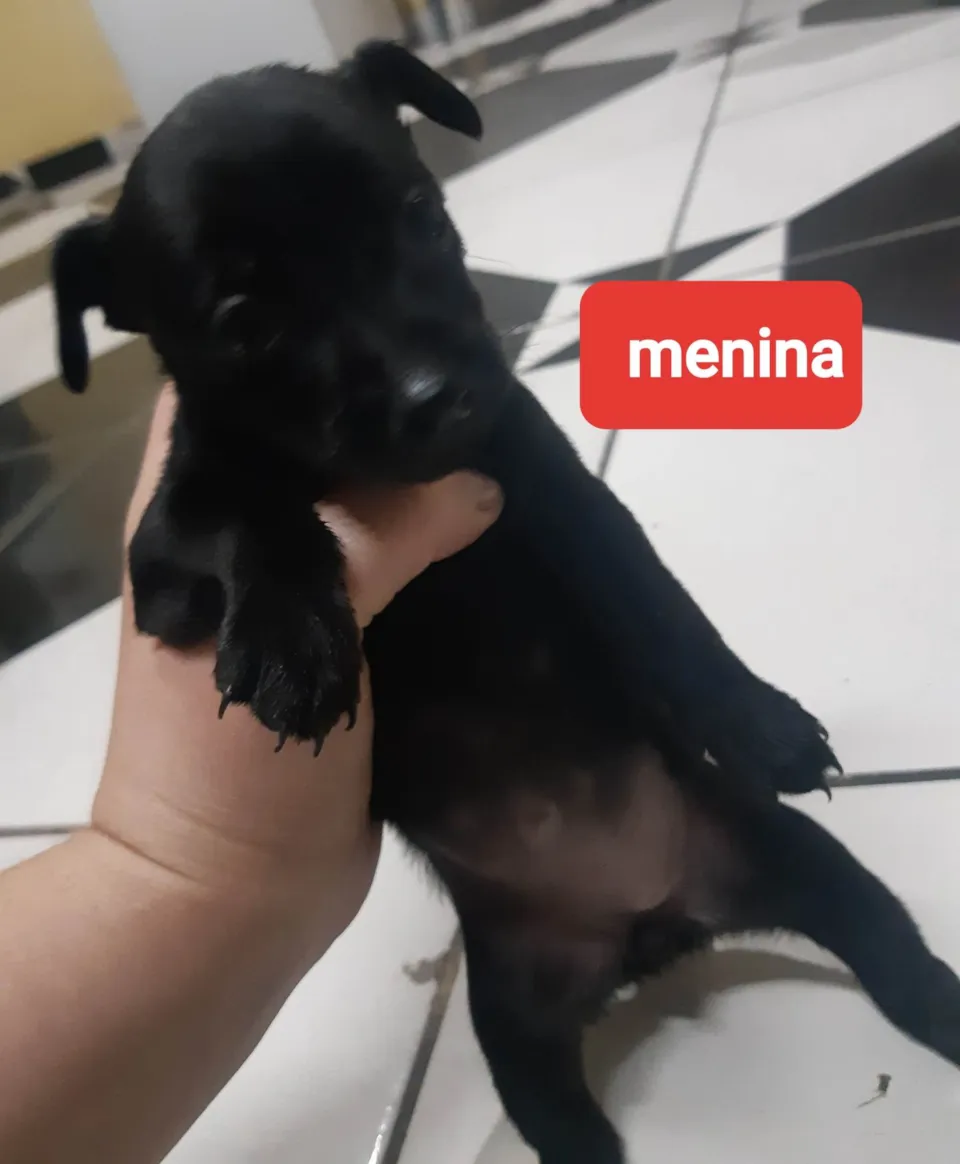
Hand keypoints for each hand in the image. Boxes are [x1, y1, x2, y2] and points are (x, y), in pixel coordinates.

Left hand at [93, 386, 501, 942]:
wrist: (238, 897)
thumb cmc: (231, 758)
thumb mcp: (295, 622)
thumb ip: (379, 535)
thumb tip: (479, 485)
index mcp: (195, 511)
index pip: (240, 394)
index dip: (306, 359)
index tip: (392, 332)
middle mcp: (241, 540)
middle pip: (315, 452)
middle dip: (386, 424)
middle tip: (471, 388)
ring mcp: (295, 595)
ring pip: (366, 515)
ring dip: (424, 492)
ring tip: (501, 449)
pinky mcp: (346, 646)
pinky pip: (400, 579)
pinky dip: (443, 554)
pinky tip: (500, 531)